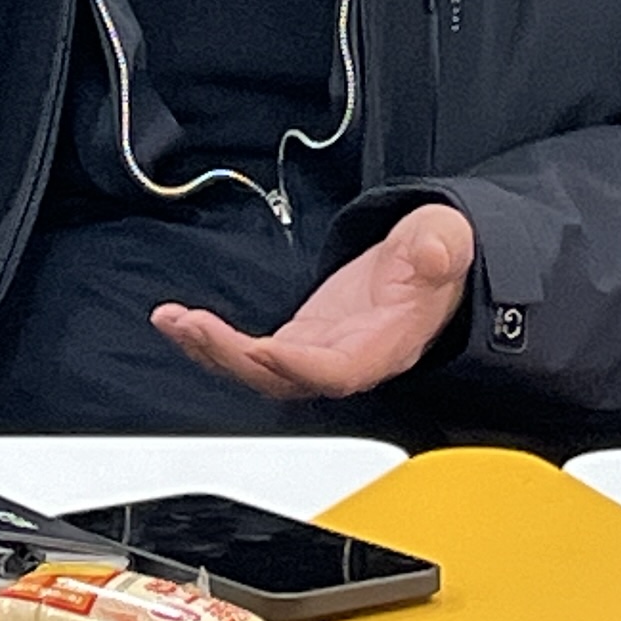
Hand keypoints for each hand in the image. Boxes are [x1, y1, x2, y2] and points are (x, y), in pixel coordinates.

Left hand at [151, 204, 475, 399]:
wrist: (428, 275)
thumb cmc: (436, 263)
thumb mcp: (446, 241)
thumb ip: (442, 247)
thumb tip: (438, 250)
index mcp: (386, 345)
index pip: (338, 370)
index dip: (300, 366)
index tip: (264, 348)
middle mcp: (346, 361)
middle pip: (284, 379)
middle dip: (235, 358)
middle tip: (195, 326)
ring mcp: (317, 355)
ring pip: (259, 371)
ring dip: (213, 350)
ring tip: (174, 322)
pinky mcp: (298, 342)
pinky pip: (250, 353)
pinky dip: (214, 339)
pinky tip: (179, 321)